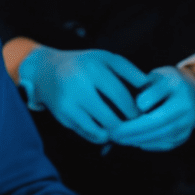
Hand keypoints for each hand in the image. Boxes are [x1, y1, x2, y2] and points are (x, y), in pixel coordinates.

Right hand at [18, 48, 146, 143]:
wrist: (46, 71)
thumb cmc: (84, 64)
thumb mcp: (106, 58)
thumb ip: (129, 71)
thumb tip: (148, 87)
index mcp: (92, 68)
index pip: (121, 96)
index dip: (135, 109)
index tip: (144, 114)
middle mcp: (78, 87)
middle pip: (112, 119)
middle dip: (127, 126)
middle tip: (136, 127)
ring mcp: (68, 105)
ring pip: (100, 132)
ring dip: (115, 134)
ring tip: (123, 129)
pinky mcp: (63, 118)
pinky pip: (89, 135)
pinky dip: (102, 136)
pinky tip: (107, 129)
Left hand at [104, 66, 194, 151]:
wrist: (191, 92)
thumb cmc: (164, 83)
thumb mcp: (154, 76)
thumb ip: (143, 87)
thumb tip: (132, 105)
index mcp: (176, 85)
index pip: (157, 93)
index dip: (140, 103)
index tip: (122, 108)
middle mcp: (186, 104)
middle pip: (161, 119)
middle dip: (135, 129)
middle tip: (115, 132)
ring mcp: (189, 122)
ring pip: (164, 135)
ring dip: (140, 139)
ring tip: (120, 139)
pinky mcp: (185, 135)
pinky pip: (167, 144)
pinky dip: (149, 144)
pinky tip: (134, 142)